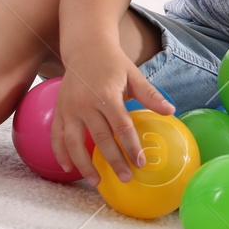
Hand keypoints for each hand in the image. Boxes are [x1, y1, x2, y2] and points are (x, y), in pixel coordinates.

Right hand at [50, 38, 173, 186]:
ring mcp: (69, 108)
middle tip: (125, 178)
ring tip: (96, 182)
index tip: (140, 163)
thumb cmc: (113, 63)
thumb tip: (171, 111)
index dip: (131, 146)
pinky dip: (60, 153)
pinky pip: (56, 135)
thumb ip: (150, 95)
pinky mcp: (59, 110)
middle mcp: (85, 103)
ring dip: (84, 164)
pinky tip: (68, 168)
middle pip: (100, 138)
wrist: (85, 46)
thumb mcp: (134, 75)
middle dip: (113, 160)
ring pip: (74, 142)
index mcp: (106, 94)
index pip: (121, 126)